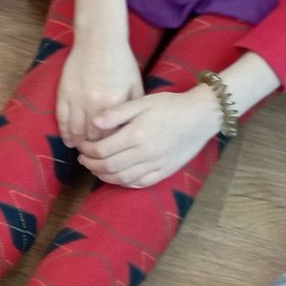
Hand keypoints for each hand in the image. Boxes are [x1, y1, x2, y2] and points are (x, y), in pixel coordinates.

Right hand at [56, 31, 144, 148]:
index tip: (111, 154)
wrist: (99, 41)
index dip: (111, 147)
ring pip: (76, 131)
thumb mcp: (134, 84)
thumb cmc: (120, 62)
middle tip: (96, 157)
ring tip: (83, 151)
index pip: (112, 135)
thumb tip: (130, 129)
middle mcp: (95, 104)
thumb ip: (133, 107)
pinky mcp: (64, 94)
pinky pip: (62, 119)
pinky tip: (68, 141)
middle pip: (93, 137)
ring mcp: (77, 100)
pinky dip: (65, 133)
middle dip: (94, 149)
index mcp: (115, 103)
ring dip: (79, 144)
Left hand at [78, 86, 221, 187]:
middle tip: (84, 159)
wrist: (202, 115)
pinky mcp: (166, 171)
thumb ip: (116, 113)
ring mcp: (157, 164)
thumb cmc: (170, 106)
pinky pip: (141, 183)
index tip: (82, 147)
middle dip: (91, 165)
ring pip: (123, 179)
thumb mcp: (142, 102)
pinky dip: (125, 183)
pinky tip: (117, 176)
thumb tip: (93, 122)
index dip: (87, 151)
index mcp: (137, 135)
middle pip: (109, 167)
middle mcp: (146, 153)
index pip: (102, 150)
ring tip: (96, 168)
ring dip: (105, 176)